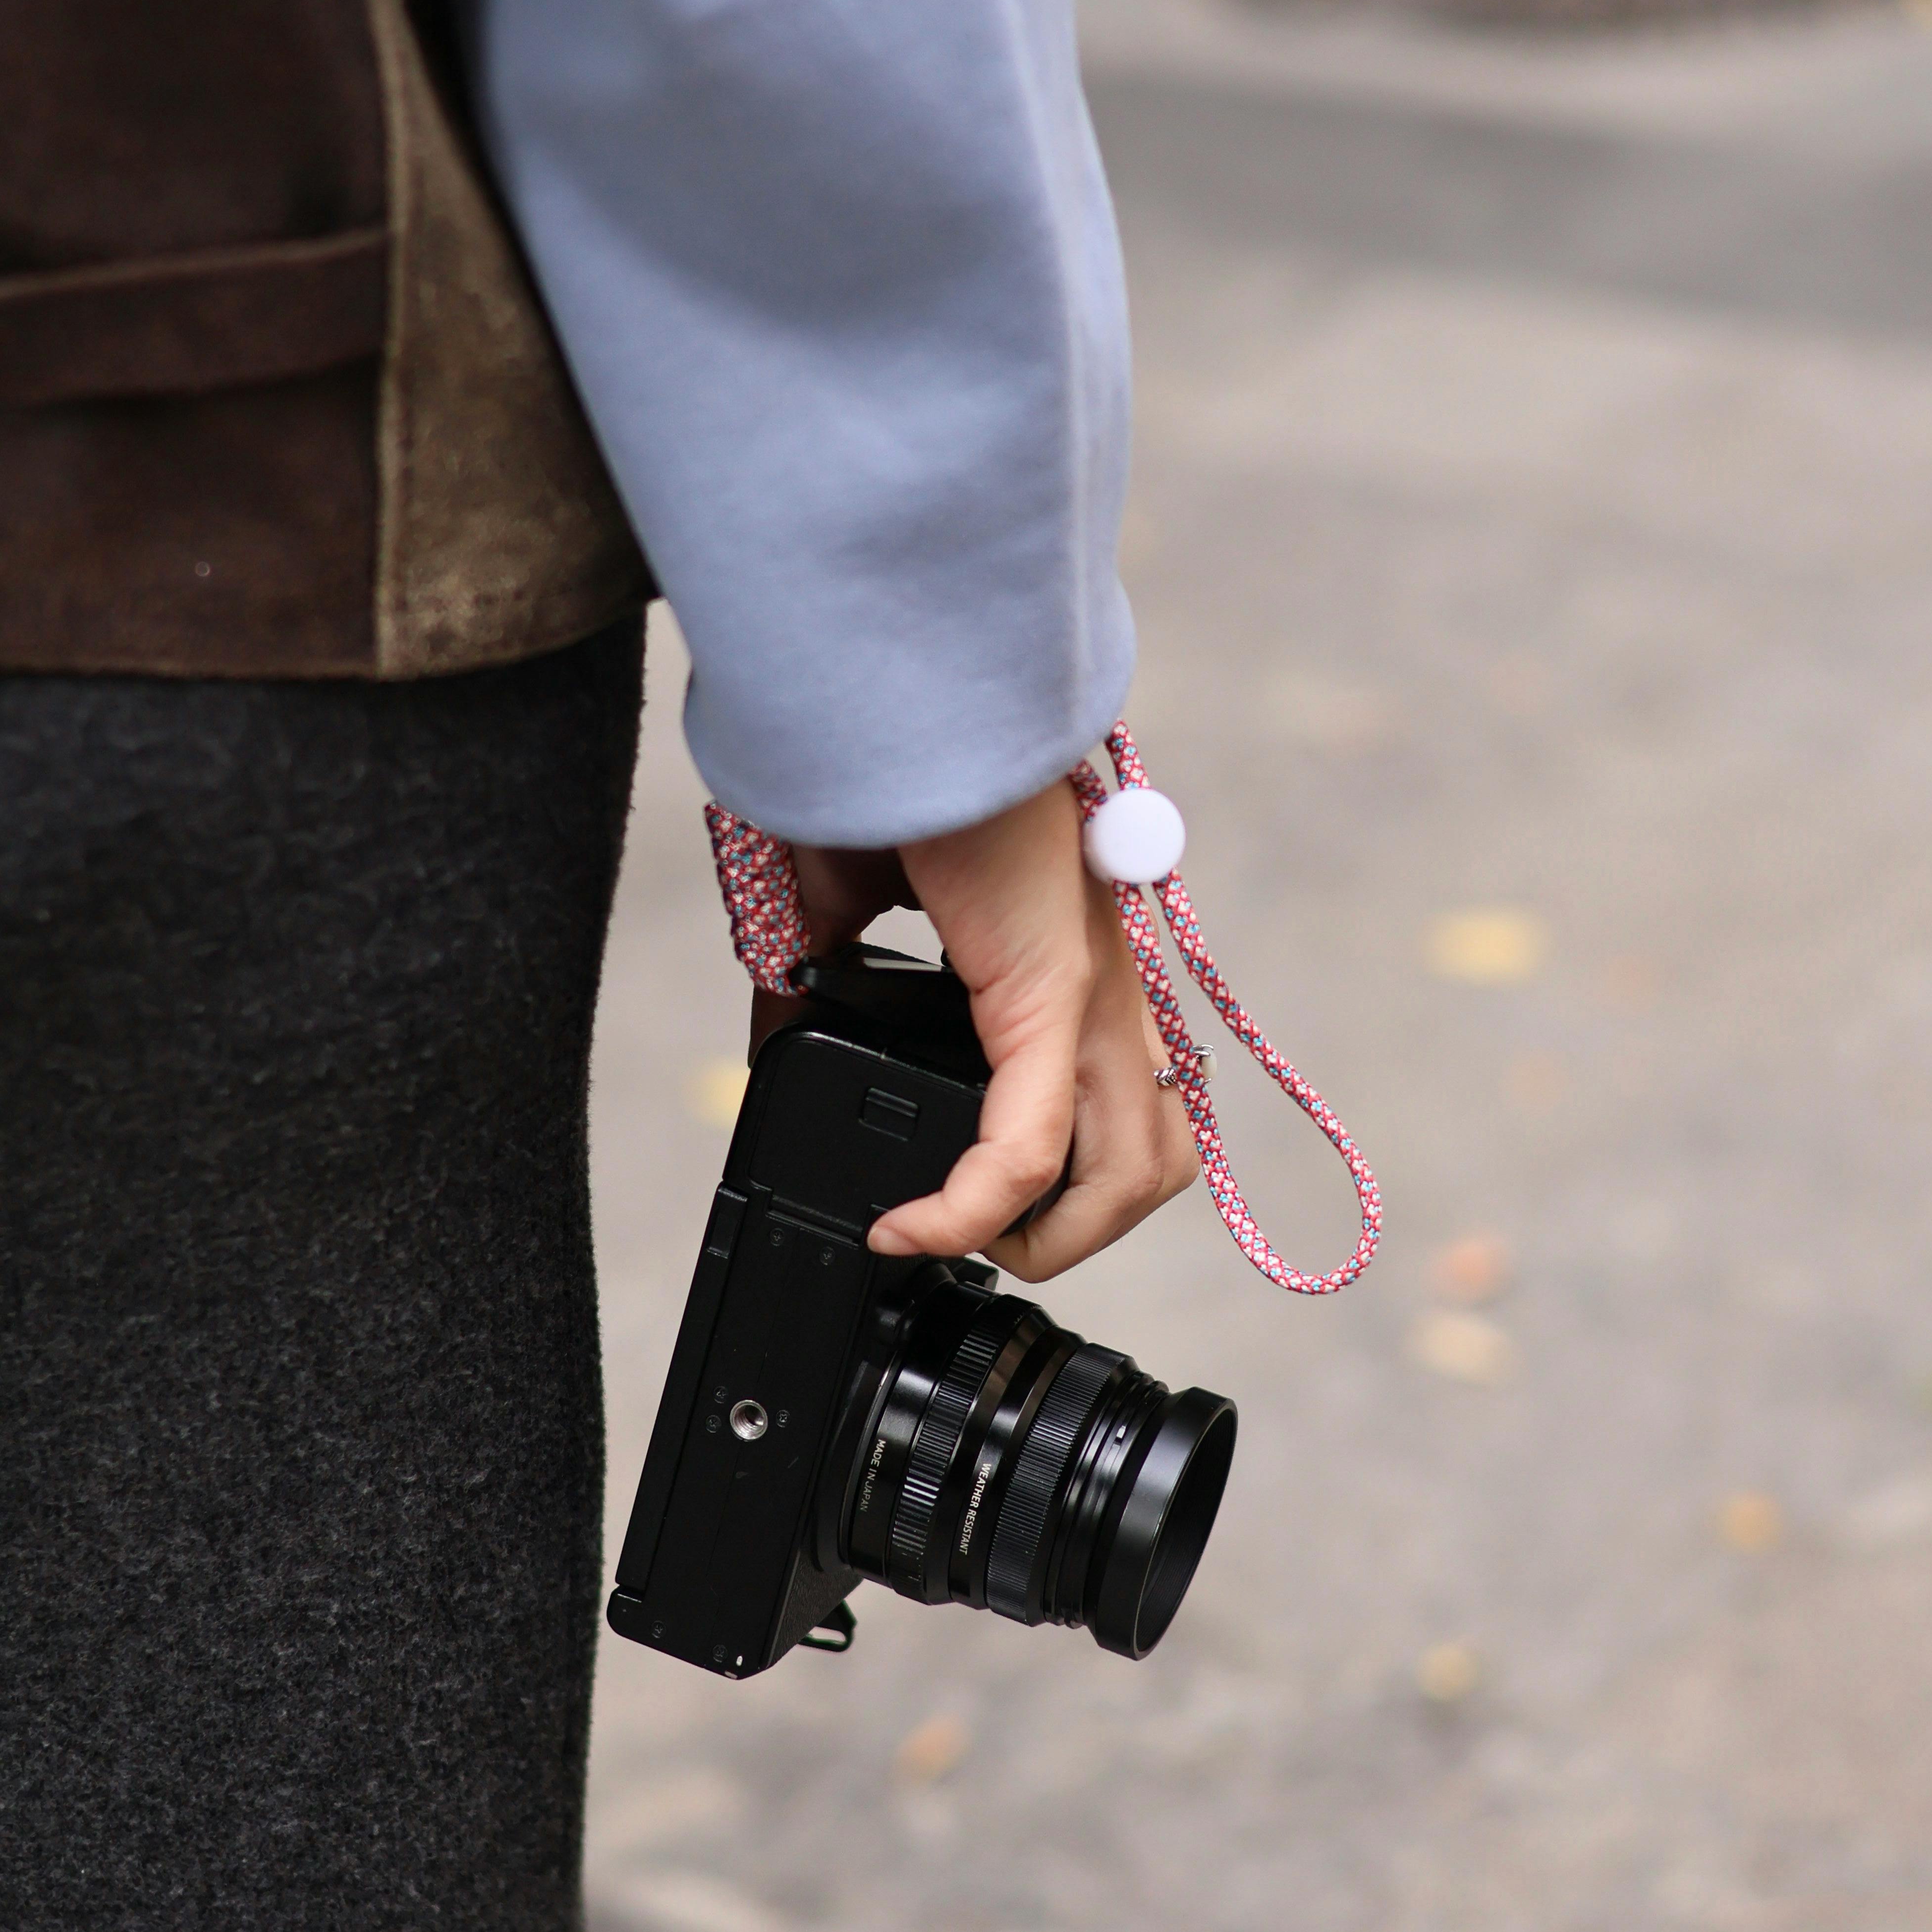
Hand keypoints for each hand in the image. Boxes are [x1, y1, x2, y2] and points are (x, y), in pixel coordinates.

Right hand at [761, 779, 1197, 1279]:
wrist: (896, 692)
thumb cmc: (880, 762)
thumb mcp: (845, 895)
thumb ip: (825, 974)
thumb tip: (780, 1041)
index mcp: (1064, 960)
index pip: (1120, 1101)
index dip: (1063, 1180)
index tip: (961, 1205)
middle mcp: (1101, 984)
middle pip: (1152, 1158)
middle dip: (1073, 1232)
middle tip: (981, 1239)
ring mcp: (1090, 990)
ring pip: (1134, 1169)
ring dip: (1052, 1236)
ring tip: (961, 1239)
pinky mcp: (1049, 991)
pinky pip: (1031, 1144)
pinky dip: (971, 1208)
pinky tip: (908, 1225)